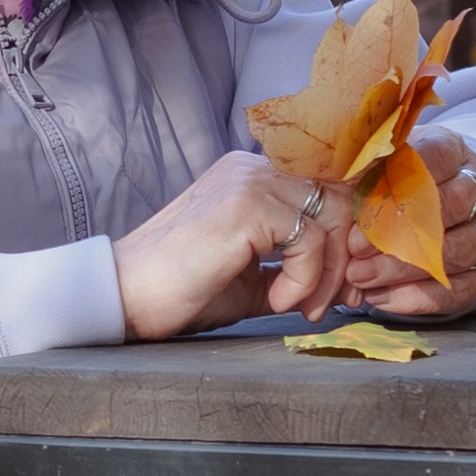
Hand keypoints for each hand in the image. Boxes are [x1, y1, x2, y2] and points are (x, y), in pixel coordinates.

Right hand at [112, 152, 353, 340]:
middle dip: (344, 258)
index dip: (346, 238)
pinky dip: (304, 279)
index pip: (328, 190)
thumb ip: (295, 263)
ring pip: (329, 219)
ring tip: (302, 308)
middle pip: (338, 200)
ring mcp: (249, 181)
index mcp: (253, 175)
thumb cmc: (183, 288)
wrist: (128, 295)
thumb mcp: (254, 274)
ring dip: (326, 275)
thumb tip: (347, 278)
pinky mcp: (246, 205)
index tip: (342, 287)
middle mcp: (253, 167)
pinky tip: (278, 300)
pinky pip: (309, 239)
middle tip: (334, 302)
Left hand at [344, 127, 475, 316]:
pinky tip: (378, 296)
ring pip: (453, 254)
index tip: (361, 207)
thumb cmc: (401, 179)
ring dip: (402, 270)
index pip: (437, 158)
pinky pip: (454, 292)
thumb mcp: (386, 161)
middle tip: (355, 248)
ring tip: (360, 276)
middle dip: (399, 231)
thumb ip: (369, 167)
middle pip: (450, 209)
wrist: (442, 202)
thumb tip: (338, 175)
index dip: (398, 184)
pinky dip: (414, 298)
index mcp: (456, 152)